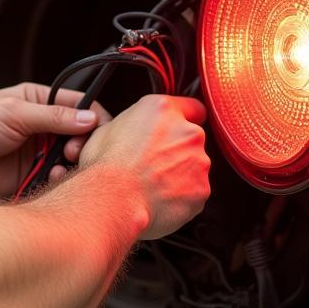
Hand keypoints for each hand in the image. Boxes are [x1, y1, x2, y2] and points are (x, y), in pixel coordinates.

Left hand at [0, 83, 109, 198]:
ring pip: (71, 161)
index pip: (81, 107)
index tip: (98, 132)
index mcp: (40, 102)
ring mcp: (38, 153)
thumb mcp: (13, 113)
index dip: (94, 119)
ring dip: (73, 165)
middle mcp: (43, 128)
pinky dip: (59, 181)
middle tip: (73, 152)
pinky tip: (53, 180)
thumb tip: (90, 118)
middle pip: (81, 136)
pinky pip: (55, 181)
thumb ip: (51, 117)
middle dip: (84, 145)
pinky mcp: (30, 177)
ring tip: (63, 167)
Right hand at [77, 94, 209, 239]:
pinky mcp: (202, 189)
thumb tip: (130, 132)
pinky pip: (194, 191)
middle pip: (191, 139)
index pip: (191, 107)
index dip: (183, 118)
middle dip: (177, 149)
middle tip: (152, 163)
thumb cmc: (106, 166)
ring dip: (180, 173)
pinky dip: (181, 195)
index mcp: (162, 110)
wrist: (113, 200)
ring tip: (153, 184)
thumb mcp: (107, 129)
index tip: (175, 129)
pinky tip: (159, 199)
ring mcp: (198, 161)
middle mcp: (186, 132)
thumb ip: (132, 124)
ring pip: (194, 166)